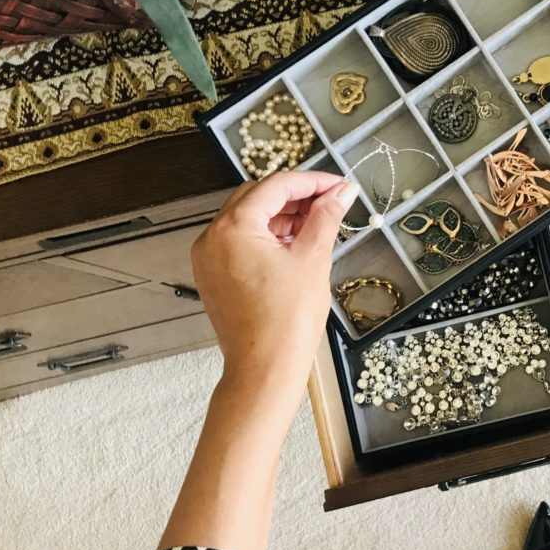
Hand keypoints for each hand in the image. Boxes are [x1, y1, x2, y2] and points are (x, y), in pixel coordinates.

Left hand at [191, 171, 359, 399]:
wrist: (265, 368)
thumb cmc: (286, 321)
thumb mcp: (313, 259)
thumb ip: (326, 217)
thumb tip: (341, 192)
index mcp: (233, 227)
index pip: (276, 186)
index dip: (311, 181)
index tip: (338, 186)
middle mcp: (212, 238)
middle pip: (256, 197)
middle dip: (295, 196)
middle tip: (329, 203)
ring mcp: (209, 258)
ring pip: (247, 220)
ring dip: (281, 216)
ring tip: (316, 226)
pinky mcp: (213, 277)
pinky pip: (239, 243)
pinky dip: (266, 237)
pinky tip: (293, 246)